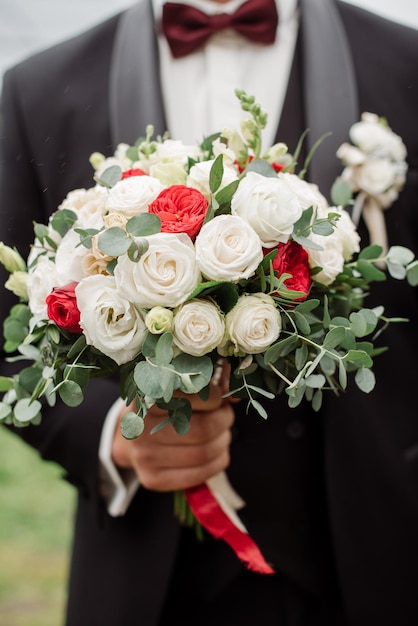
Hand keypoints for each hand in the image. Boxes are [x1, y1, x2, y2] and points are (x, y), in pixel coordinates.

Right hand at [111, 364, 234, 491]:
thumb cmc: (164, 408)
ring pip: (204, 452)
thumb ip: (206, 387)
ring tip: (222, 433)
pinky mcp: (152, 478)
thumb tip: (235, 395)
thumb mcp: (178, 389)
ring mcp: (144, 455)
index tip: (218, 397)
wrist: (134, 436)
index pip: (191, 397)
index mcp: (146, 397)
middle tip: (225, 415)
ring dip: (223, 441)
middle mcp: (141, 427)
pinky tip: (217, 452)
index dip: (213, 397)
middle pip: (203, 428)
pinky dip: (218, 462)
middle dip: (223, 420)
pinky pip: (200, 474)